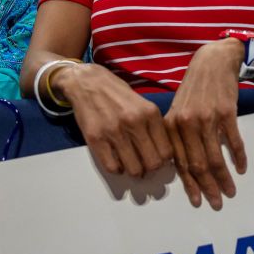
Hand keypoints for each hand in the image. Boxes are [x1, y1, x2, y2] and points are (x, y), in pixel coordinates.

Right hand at [54, 63, 173, 178]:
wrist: (86, 82)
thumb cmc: (116, 94)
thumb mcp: (143, 104)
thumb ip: (153, 125)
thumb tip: (162, 153)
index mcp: (150, 113)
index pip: (167, 151)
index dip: (164, 160)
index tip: (158, 158)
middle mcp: (134, 122)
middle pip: (153, 163)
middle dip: (151, 168)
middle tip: (145, 165)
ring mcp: (114, 131)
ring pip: (134, 169)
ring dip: (134, 171)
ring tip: (131, 165)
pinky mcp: (95, 138)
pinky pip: (112, 167)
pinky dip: (117, 169)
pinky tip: (117, 162)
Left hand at [164, 38, 245, 209]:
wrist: (213, 62)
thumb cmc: (195, 89)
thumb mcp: (179, 110)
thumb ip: (178, 136)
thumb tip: (184, 166)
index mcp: (171, 126)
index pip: (180, 163)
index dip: (190, 185)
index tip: (197, 201)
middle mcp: (186, 123)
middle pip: (198, 165)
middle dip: (208, 188)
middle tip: (216, 204)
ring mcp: (207, 118)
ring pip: (215, 157)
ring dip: (224, 179)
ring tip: (231, 192)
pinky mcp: (226, 112)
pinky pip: (233, 142)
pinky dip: (238, 157)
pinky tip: (241, 168)